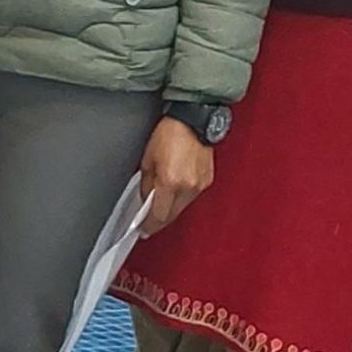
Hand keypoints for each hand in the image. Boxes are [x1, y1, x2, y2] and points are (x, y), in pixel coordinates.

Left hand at [139, 117, 215, 233]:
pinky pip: (191, 196)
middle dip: (159, 220)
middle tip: (148, 222)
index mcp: (170, 182)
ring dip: (171, 209)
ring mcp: (200, 184)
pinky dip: (181, 198)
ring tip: (159, 205)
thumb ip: (146, 184)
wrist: (193, 121)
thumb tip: (146, 199)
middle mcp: (188, 186)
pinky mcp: (208, 180)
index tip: (143, 231)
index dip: (150, 225)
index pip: (159, 215)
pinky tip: (173, 193)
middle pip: (172, 215)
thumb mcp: (147, 161)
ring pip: (183, 207)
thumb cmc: (169, 134)